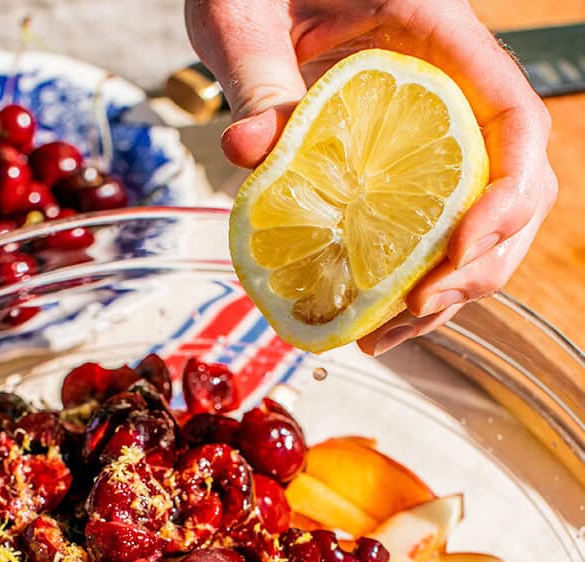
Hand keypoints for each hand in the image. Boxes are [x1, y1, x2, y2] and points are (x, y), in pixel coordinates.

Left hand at [186, 0, 555, 352]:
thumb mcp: (242, 19)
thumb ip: (255, 80)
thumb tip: (250, 149)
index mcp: (435, 33)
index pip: (516, 117)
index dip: (506, 195)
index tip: (456, 252)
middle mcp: (448, 79)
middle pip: (515, 181)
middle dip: (480, 259)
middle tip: (412, 312)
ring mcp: (426, 116)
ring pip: (478, 209)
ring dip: (447, 281)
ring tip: (384, 334)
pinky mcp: (393, 148)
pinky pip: (425, 213)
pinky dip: (407, 269)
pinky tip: (368, 313)